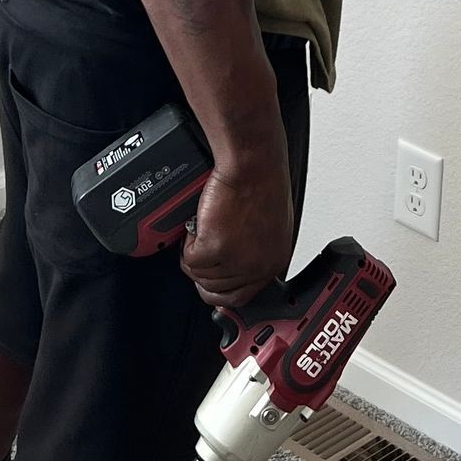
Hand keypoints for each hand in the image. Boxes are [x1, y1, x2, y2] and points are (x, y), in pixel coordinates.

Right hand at [181, 152, 294, 313]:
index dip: (217, 291)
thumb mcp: (267, 227)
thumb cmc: (262, 183)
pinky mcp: (215, 247)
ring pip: (199, 274)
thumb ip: (253, 251)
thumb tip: (231, 266)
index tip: (206, 283)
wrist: (253, 164)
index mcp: (273, 261)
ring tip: (201, 229)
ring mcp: (237, 260)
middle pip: (214, 289)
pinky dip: (188, 242)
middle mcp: (257, 266)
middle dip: (201, 269)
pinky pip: (190, 259)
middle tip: (199, 247)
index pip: (240, 296)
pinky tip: (199, 223)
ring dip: (194, 253)